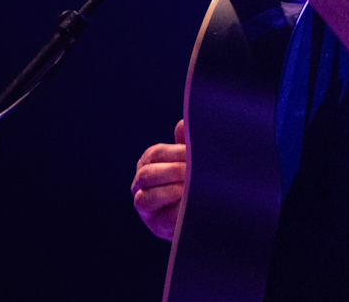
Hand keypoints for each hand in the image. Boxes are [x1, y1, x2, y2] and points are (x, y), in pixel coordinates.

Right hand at [131, 120, 186, 240]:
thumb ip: (188, 142)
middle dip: (173, 171)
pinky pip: (159, 215)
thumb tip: (182, 125)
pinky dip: (172, 206)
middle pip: (147, 173)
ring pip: (145, 197)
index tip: (194, 153)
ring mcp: (145, 205)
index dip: (176, 152)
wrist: (206, 209)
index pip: (156, 153)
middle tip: (193, 172)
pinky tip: (188, 201)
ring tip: (190, 188)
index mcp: (151, 162)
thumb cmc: (197, 177)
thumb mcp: (194, 159)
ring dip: (169, 190)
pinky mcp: (156, 223)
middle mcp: (141, 182)